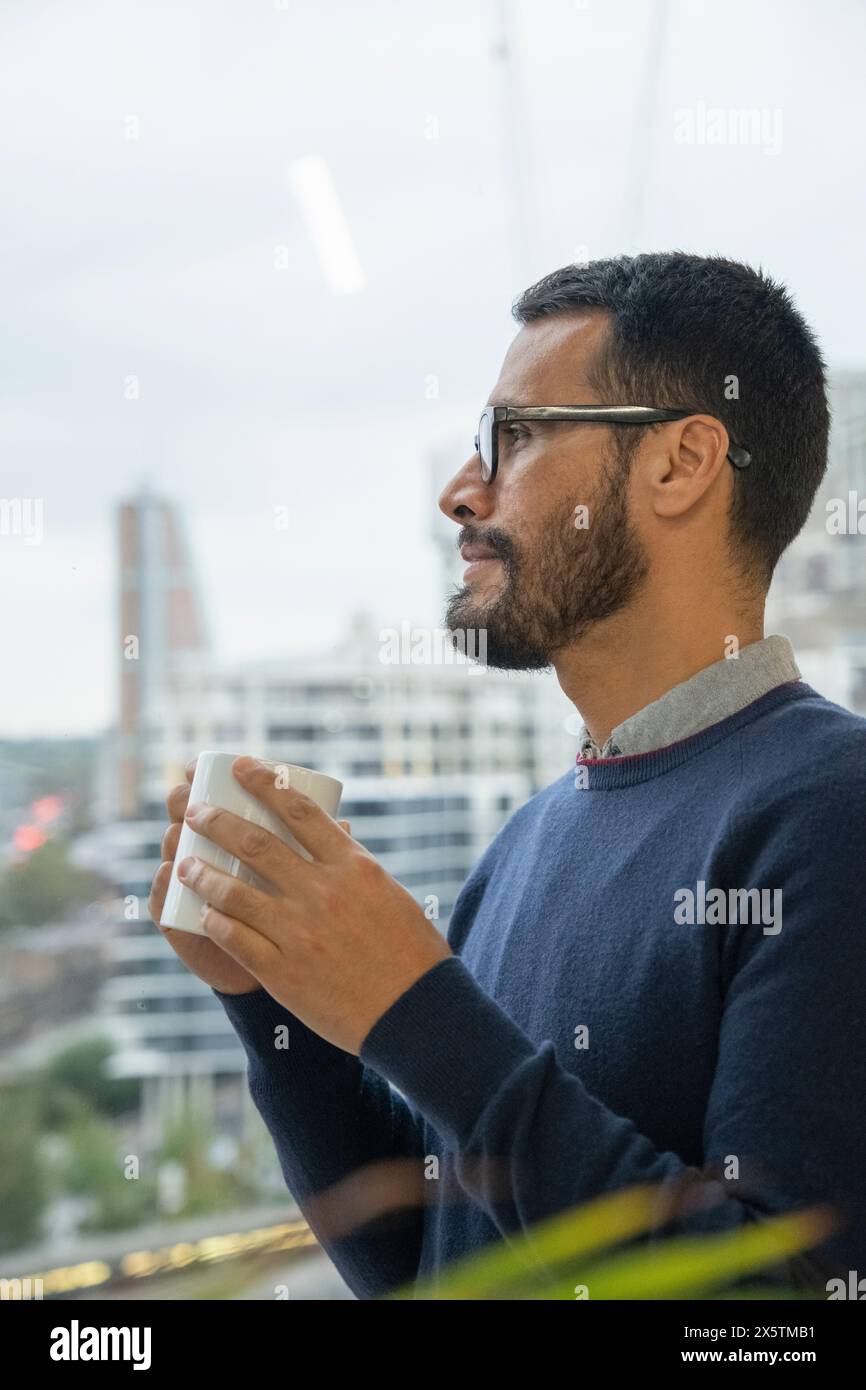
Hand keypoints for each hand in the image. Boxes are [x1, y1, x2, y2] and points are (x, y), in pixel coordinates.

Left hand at [174, 755, 452, 1052]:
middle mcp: (322, 893)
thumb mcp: (389, 894)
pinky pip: (234, 939)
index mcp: (353, 867)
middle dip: (217, 821)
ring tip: (184, 863)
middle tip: (193, 811)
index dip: (264, 783)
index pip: (300, 810)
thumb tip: (334, 838)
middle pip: (257, 843)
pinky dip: (214, 921)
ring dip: (202, 873)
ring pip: (235, 892)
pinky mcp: (282, 971)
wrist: (414, 1013)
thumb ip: (354, 867)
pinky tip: (202, 913)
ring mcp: (299, 932)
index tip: (240, 766)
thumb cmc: (411, 953)